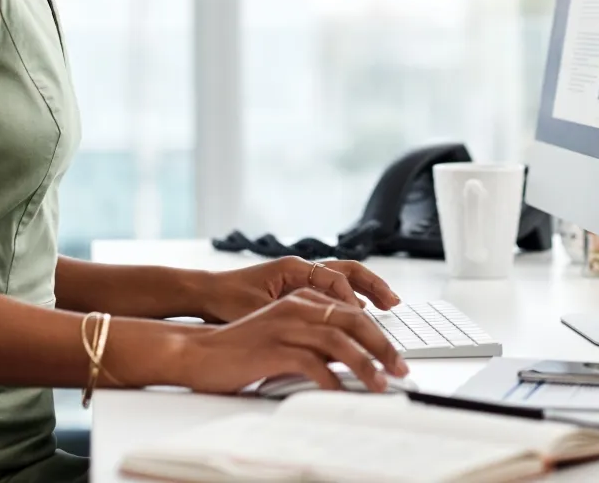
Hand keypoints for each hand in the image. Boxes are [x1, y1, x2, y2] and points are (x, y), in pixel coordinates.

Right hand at [173, 291, 409, 393]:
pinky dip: (333, 380)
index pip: (351, 310)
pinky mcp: (273, 348)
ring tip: (382, 383)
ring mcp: (285, 326)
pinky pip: (313, 364)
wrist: (199, 353)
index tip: (396, 354)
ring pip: (339, 340)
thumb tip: (351, 360)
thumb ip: (314, 340)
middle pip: (352, 320)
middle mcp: (296, 307)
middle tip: (401, 368)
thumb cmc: (241, 349)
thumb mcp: (284, 337)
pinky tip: (344, 394)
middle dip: (382, 345)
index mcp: (300, 299)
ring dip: (366, 363)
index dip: (378, 332)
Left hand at [198, 256, 400, 324]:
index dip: (350, 299)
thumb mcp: (259, 311)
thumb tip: (321, 331)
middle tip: (394, 302)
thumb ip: (290, 318)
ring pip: (343, 278)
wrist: (204, 294)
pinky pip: (333, 290)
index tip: (362, 317)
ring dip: (367, 290)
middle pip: (347, 270)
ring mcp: (300, 277)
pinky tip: (362, 315)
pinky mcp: (298, 290)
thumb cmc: (226, 301)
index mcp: (293, 267)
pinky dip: (351, 299)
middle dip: (373, 285)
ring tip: (389, 305)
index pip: (333, 278)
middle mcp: (300, 268)